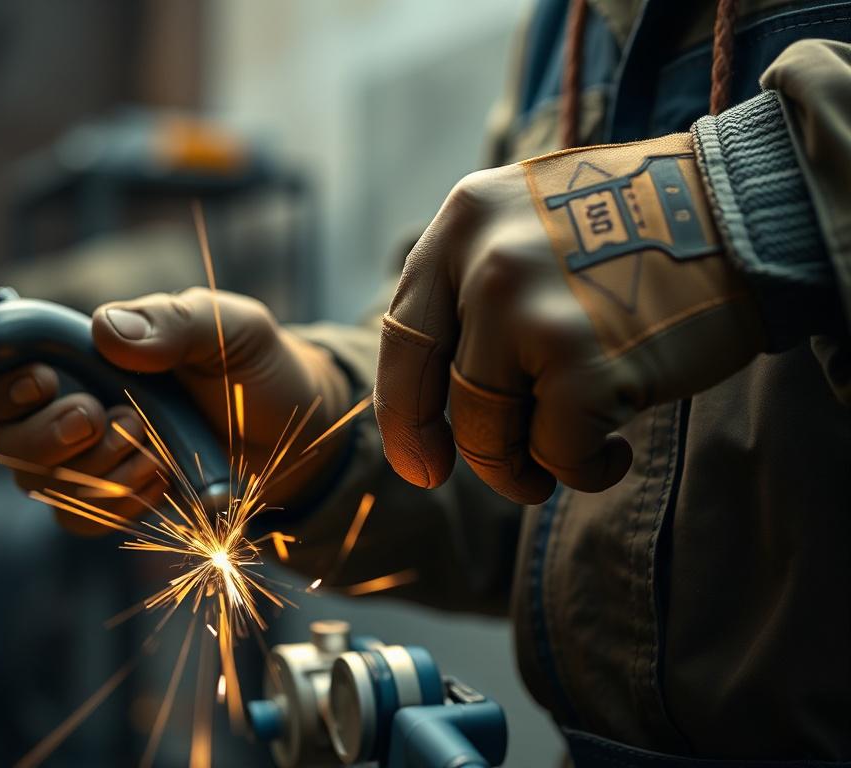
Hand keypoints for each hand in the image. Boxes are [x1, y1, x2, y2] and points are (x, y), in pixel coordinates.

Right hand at [0, 288, 351, 531]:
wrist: (295, 429)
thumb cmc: (253, 365)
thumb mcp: (228, 327)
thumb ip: (174, 321)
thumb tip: (107, 331)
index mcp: (80, 351)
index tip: (41, 380)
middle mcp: (69, 403)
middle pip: (2, 436)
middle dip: (42, 436)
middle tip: (97, 417)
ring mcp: (89, 458)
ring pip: (39, 483)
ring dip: (94, 468)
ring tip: (151, 442)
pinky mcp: (114, 500)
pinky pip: (82, 519)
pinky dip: (117, 502)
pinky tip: (162, 476)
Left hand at [374, 132, 763, 503]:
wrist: (743, 214)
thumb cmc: (636, 234)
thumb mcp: (529, 223)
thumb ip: (474, 287)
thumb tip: (433, 398)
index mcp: (463, 220)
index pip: (403, 336)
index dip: (402, 413)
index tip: (418, 461)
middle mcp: (485, 260)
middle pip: (439, 393)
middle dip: (459, 454)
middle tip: (501, 478)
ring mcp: (531, 310)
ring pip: (490, 432)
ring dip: (524, 467)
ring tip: (566, 455)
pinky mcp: (584, 362)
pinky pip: (556, 454)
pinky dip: (584, 470)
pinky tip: (616, 450)